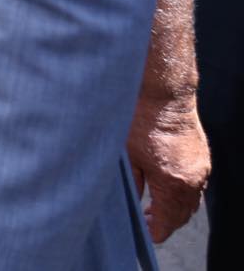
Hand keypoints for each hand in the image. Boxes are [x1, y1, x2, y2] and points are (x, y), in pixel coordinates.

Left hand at [127, 95, 209, 242]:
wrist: (164, 95)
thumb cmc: (141, 121)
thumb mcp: (127, 156)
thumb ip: (132, 184)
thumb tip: (132, 203)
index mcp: (172, 183)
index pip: (168, 221)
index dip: (156, 231)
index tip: (145, 235)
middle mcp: (192, 179)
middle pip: (182, 215)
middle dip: (165, 222)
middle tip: (146, 221)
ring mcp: (201, 168)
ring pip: (191, 202)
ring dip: (175, 208)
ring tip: (154, 207)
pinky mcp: (203, 158)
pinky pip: (196, 186)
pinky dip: (183, 193)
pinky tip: (166, 188)